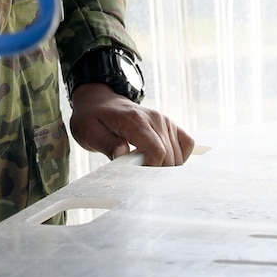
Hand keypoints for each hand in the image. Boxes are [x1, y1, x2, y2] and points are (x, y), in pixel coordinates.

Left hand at [68, 83, 194, 165]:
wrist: (99, 101)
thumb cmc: (92, 118)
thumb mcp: (89, 132)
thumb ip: (107, 144)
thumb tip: (122, 156)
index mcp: (135, 121)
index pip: (157, 152)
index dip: (149, 170)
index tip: (135, 175)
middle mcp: (155, 118)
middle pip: (170, 157)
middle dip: (156, 172)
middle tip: (136, 173)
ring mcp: (164, 120)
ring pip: (178, 155)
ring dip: (165, 167)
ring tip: (144, 165)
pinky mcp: (169, 124)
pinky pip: (186, 143)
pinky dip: (179, 156)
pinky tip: (161, 160)